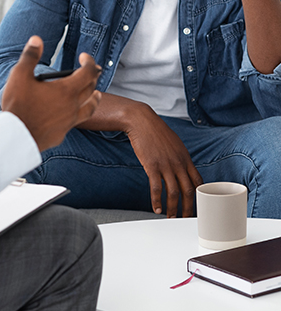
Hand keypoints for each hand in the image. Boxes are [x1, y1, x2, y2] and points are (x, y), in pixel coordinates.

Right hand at [2, 36, 100, 151]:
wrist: (15, 137)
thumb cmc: (18, 105)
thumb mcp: (20, 75)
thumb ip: (30, 56)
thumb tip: (37, 40)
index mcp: (66, 90)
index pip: (87, 72)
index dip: (89, 61)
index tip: (84, 56)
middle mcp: (72, 106)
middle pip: (91, 89)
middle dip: (92, 77)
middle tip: (91, 71)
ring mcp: (69, 121)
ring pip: (90, 108)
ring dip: (95, 98)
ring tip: (96, 94)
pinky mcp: (62, 133)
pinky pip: (77, 121)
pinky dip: (79, 113)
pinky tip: (74, 114)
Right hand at [124, 102, 202, 217]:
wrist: (142, 121)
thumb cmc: (156, 131)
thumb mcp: (174, 143)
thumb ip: (180, 157)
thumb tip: (182, 169)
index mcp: (185, 158)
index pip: (198, 181)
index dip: (199, 196)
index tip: (197, 206)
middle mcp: (178, 163)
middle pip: (188, 191)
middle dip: (188, 208)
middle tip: (186, 219)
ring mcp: (166, 165)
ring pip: (173, 192)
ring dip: (173, 208)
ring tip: (171, 217)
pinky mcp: (152, 166)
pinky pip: (156, 188)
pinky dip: (157, 200)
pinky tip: (156, 208)